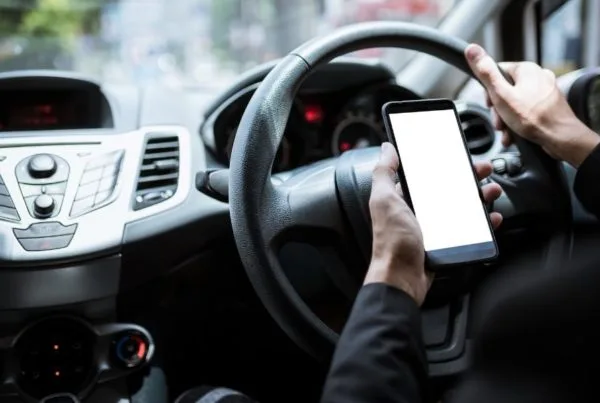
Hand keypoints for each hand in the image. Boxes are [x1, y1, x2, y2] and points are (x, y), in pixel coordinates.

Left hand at [364, 143, 502, 305]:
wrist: (402, 279)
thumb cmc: (392, 242)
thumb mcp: (384, 201)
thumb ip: (384, 173)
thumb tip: (387, 149)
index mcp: (403, 198)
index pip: (426, 174)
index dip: (443, 163)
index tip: (460, 154)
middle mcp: (419, 211)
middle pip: (449, 188)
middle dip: (468, 177)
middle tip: (483, 171)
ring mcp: (434, 228)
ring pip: (462, 206)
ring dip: (480, 197)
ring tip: (492, 192)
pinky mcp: (446, 243)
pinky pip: (469, 229)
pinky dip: (483, 222)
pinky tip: (491, 217)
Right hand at [465, 44, 598, 166]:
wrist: (560, 138)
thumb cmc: (534, 118)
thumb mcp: (501, 95)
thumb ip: (486, 73)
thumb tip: (472, 50)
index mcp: (527, 69)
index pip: (497, 72)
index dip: (489, 91)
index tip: (490, 104)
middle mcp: (538, 76)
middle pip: (506, 90)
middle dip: (499, 110)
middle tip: (499, 122)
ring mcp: (545, 91)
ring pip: (516, 102)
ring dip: (507, 119)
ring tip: (508, 130)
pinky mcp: (549, 105)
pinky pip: (528, 111)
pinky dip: (520, 122)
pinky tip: (517, 133)